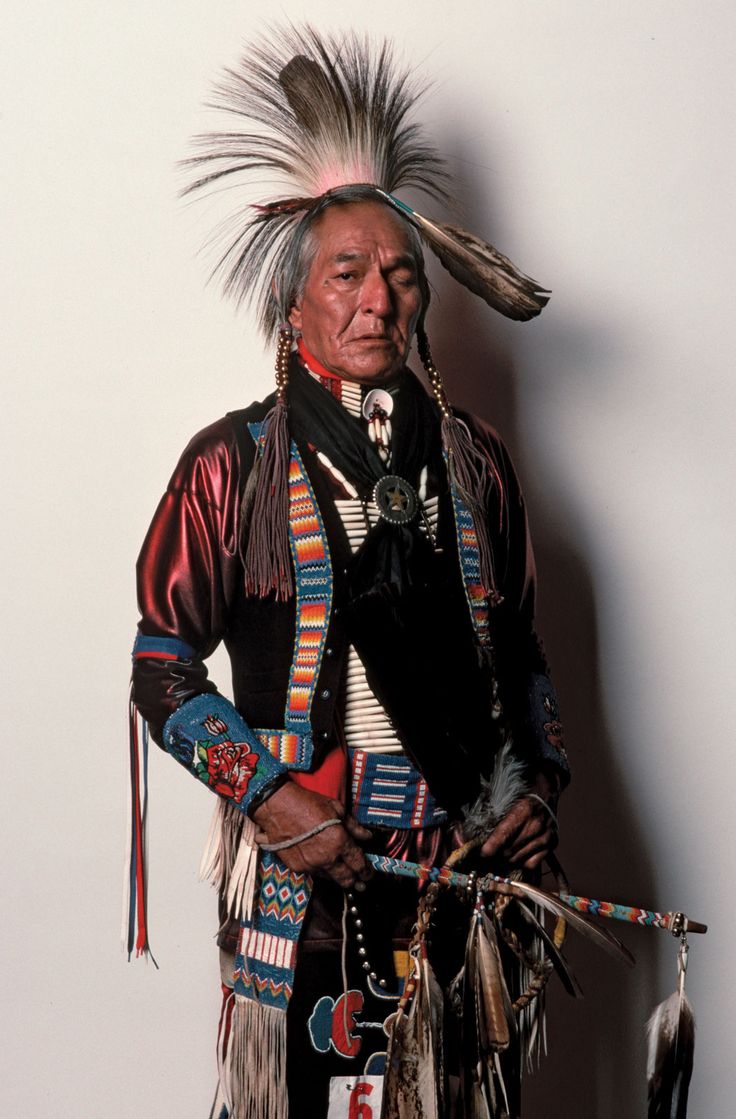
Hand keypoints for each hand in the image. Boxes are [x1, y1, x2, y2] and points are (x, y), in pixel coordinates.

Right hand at [252, 780, 372, 887]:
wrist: (277, 806)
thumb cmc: (306, 803)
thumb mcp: (336, 808)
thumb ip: (353, 825)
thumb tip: (366, 836)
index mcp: (339, 842)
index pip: (358, 864)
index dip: (366, 871)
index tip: (369, 872)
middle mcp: (326, 857)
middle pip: (347, 879)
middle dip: (356, 882)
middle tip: (361, 882)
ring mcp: (310, 864)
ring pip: (330, 879)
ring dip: (337, 877)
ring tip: (342, 874)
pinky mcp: (297, 867)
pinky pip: (314, 873)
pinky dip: (321, 870)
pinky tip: (322, 864)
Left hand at [479, 769, 558, 870]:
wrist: (547, 788)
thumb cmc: (521, 789)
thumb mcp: (504, 794)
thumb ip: (488, 813)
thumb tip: (466, 830)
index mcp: (524, 810)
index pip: (504, 835)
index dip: (490, 848)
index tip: (481, 852)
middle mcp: (537, 825)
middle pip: (509, 851)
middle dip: (495, 855)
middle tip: (485, 855)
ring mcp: (546, 836)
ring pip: (518, 859)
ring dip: (506, 860)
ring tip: (498, 854)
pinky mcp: (552, 844)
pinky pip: (532, 864)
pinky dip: (521, 862)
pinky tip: (515, 854)